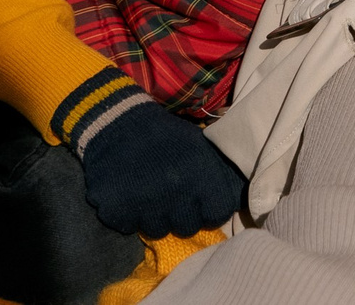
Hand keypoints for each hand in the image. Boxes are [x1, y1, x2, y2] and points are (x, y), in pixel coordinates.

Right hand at [74, 99, 245, 237]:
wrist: (116, 124)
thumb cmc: (164, 135)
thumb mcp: (198, 146)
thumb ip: (216, 173)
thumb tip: (237, 193)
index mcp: (200, 178)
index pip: (218, 213)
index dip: (212, 210)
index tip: (203, 205)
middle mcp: (176, 197)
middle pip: (188, 227)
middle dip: (183, 217)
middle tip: (174, 201)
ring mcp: (145, 207)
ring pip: (158, 231)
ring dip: (156, 218)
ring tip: (150, 198)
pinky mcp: (118, 212)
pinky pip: (129, 227)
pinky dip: (129, 216)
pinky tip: (129, 197)